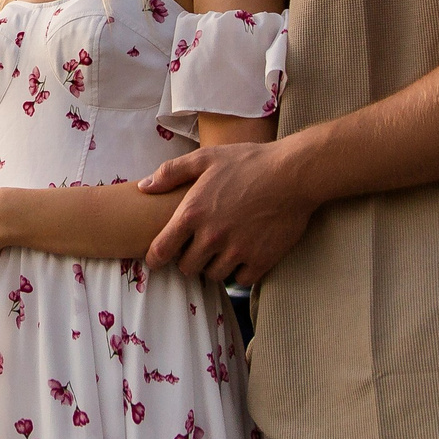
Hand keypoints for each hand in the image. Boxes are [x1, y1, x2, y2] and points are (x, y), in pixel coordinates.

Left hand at [141, 140, 313, 285]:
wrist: (293, 173)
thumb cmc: (249, 162)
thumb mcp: (206, 158)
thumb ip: (171, 173)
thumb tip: (144, 187)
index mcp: (193, 213)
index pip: (161, 251)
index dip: (157, 257)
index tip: (159, 258)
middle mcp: (212, 236)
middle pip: (187, 268)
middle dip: (189, 260)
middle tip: (198, 248)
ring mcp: (237, 251)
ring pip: (213, 276)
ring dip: (214, 266)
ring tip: (222, 249)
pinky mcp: (261, 261)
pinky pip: (240, 280)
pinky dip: (240, 271)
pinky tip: (244, 254)